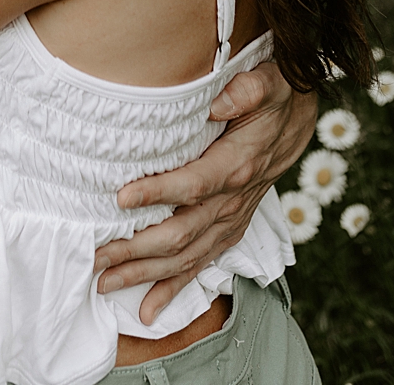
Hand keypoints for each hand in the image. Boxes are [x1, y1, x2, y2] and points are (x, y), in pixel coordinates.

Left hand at [92, 62, 315, 323]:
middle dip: (136, 249)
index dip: (159, 192)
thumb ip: (247, 90)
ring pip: (186, 256)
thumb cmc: (275, 98)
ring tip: (104, 284)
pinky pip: (201, 264)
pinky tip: (147, 311)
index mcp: (238, 164)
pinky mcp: (228, 228)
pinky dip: (174, 289)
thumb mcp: (270, 82)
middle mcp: (234, 200)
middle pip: (181, 233)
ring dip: (145, 273)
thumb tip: (217, 102)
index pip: (195, 184)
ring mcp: (230, 219)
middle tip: (96, 256)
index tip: (122, 197)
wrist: (297, 120)